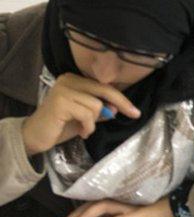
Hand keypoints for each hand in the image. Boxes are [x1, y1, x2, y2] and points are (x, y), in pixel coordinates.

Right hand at [21, 73, 140, 155]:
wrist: (35, 136)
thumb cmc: (61, 125)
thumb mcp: (86, 117)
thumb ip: (100, 110)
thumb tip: (117, 107)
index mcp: (75, 79)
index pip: (104, 86)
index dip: (122, 99)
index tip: (135, 111)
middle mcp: (68, 80)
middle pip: (104, 90)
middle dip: (121, 104)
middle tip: (134, 115)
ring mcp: (63, 90)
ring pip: (97, 105)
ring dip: (94, 122)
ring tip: (84, 129)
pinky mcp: (60, 102)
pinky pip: (87, 114)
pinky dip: (88, 127)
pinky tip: (80, 132)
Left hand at [58, 198, 173, 216]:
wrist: (178, 207)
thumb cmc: (157, 212)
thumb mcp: (133, 215)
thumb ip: (118, 216)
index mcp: (120, 202)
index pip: (94, 205)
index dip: (78, 213)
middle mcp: (123, 201)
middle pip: (94, 205)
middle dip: (76, 215)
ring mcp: (131, 207)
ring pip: (103, 208)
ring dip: (86, 216)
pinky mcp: (141, 215)